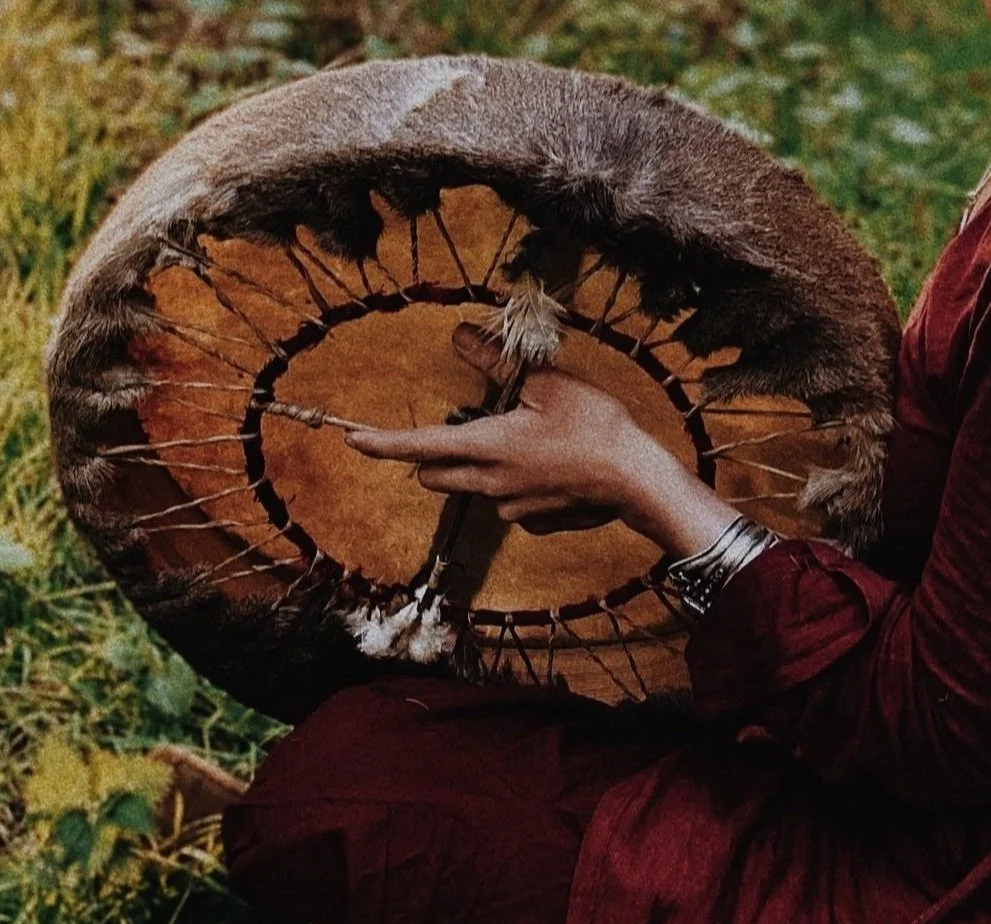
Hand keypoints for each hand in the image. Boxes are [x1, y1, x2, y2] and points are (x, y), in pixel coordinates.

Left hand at [347, 323, 737, 554]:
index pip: (418, 446)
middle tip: (461, 431)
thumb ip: (495, 362)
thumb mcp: (545, 383)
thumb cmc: (595, 427)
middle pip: (435, 476)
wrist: (637, 480)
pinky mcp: (537, 522)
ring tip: (527, 445)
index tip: (353, 441)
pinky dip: (519, 486)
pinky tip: (553, 470)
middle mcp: (491, 484)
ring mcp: (513, 508)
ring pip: (476, 489)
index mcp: (487, 446)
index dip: (381, 443)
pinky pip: (512, 504)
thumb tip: (459, 335)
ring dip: (482, 469)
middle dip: (432, 457)